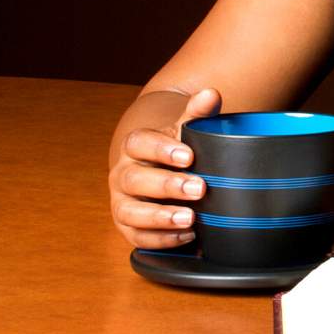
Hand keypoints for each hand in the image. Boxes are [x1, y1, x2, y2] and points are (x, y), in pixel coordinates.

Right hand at [108, 88, 220, 248]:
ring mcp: (122, 201)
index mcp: (135, 146)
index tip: (189, 156)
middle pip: (135, 179)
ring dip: (160, 217)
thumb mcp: (183, 128)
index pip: (140, 143)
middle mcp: (123, 173)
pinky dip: (161, 238)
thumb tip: (211, 94)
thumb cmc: (173, 148)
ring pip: (130, 211)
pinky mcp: (128, 226)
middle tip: (199, 188)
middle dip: (167, 185)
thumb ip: (197, 112)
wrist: (155, 167)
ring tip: (190, 218)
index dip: (162, 150)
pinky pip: (137, 237)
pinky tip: (187, 236)